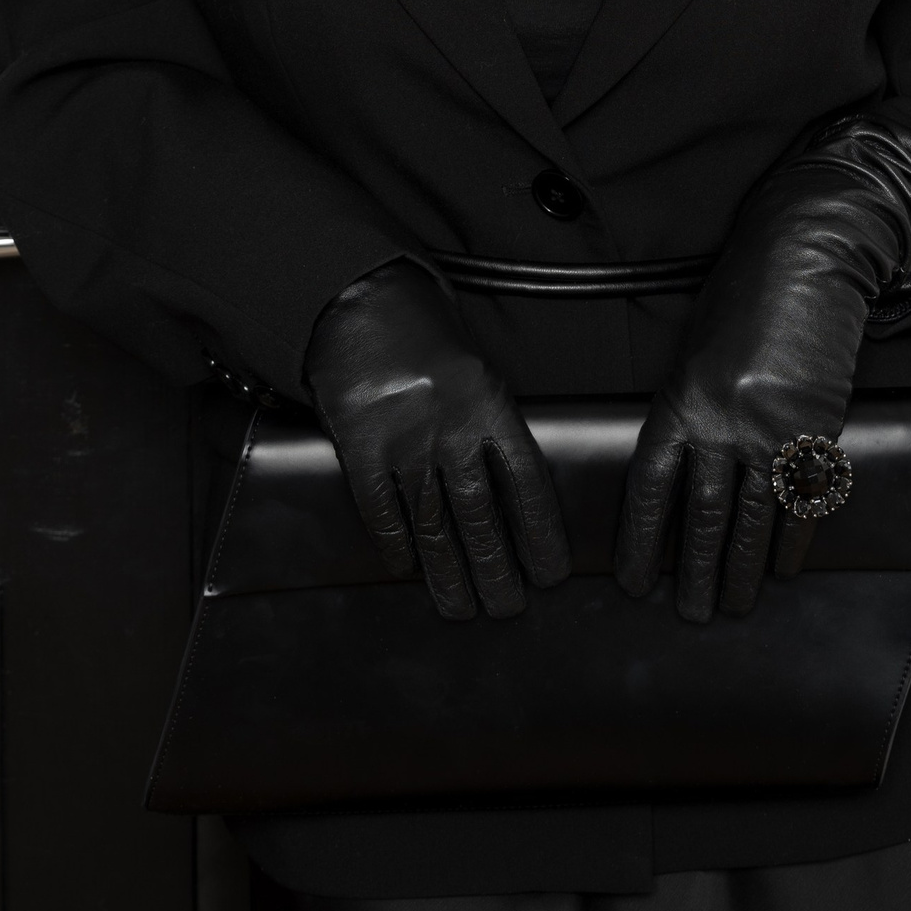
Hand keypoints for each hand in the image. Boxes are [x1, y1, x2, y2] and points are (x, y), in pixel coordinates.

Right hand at [303, 261, 569, 620]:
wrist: (358, 301)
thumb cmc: (422, 330)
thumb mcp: (476, 366)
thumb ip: (491, 421)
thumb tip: (507, 488)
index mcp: (490, 402)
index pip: (527, 482)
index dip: (541, 533)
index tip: (552, 572)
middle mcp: (450, 426)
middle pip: (480, 516)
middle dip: (497, 570)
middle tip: (508, 608)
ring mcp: (403, 439)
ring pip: (433, 524)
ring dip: (449, 573)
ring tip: (462, 608)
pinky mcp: (359, 446)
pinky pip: (381, 509)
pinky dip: (395, 543)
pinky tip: (407, 567)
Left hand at [615, 115, 910, 622]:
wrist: (808, 258)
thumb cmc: (745, 293)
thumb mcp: (694, 348)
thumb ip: (686, 407)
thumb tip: (682, 467)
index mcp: (679, 401)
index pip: (651, 489)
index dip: (642, 541)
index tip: (636, 581)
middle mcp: (723, 423)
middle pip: (703, 516)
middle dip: (695, 572)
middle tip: (692, 615)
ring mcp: (774, 431)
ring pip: (753, 519)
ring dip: (742, 570)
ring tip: (734, 606)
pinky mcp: (818, 430)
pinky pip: (802, 500)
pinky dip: (791, 540)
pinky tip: (782, 568)